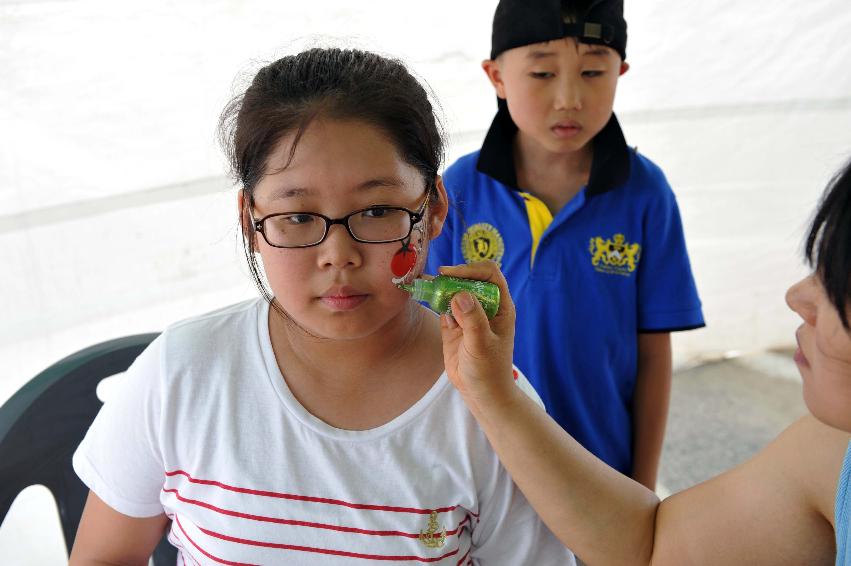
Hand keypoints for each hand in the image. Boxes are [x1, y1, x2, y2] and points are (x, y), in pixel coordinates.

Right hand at [438, 262, 518, 413]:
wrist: (481, 393)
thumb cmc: (489, 370)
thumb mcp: (482, 344)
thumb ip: (472, 319)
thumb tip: (460, 294)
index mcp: (500, 306)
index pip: (489, 275)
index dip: (471, 269)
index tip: (451, 274)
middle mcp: (485, 306)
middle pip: (469, 279)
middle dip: (452, 276)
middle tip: (434, 279)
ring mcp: (468, 315)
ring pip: (454, 291)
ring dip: (439, 286)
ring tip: (424, 283)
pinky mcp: (453, 326)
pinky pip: (442, 306)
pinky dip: (433, 300)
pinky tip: (424, 296)